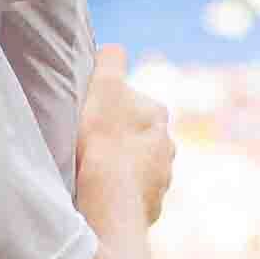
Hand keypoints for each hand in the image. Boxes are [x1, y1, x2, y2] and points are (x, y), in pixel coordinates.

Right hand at [74, 42, 175, 227]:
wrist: (111, 200)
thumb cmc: (104, 140)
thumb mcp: (104, 85)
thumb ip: (111, 61)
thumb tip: (114, 50)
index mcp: (158, 114)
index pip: (134, 101)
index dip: (111, 107)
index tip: (93, 117)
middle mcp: (168, 145)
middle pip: (140, 136)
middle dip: (121, 140)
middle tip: (91, 147)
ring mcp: (162, 179)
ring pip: (140, 168)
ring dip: (123, 170)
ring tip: (94, 176)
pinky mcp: (152, 208)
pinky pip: (135, 197)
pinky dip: (122, 196)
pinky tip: (102, 198)